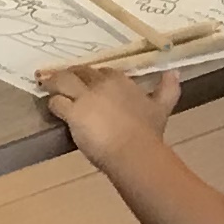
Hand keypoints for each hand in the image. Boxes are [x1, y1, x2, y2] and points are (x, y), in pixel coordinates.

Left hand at [37, 59, 178, 165]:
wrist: (134, 151)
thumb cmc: (148, 132)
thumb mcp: (162, 106)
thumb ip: (168, 88)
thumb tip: (175, 72)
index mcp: (120, 80)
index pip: (102, 71)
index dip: (94, 77)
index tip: (90, 83)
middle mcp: (101, 84)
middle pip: (80, 72)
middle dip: (71, 76)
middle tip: (63, 82)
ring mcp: (85, 97)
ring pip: (62, 81)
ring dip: (54, 84)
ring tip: (48, 88)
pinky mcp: (73, 113)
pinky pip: (57, 102)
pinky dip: (53, 104)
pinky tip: (54, 108)